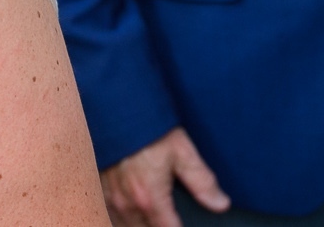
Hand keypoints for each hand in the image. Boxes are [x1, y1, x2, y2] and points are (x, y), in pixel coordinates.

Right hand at [102, 127, 227, 226]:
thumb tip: (221, 204)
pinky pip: (112, 215)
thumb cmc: (150, 129)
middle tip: (172, 218)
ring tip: (156, 216)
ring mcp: (111, 199)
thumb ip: (202, 181)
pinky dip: (125, 218)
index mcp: (150, 199)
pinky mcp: (101, 189)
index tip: (187, 225)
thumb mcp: (182, 151)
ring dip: (141, 225)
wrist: (118, 108)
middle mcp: (127, 204)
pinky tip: (136, 210)